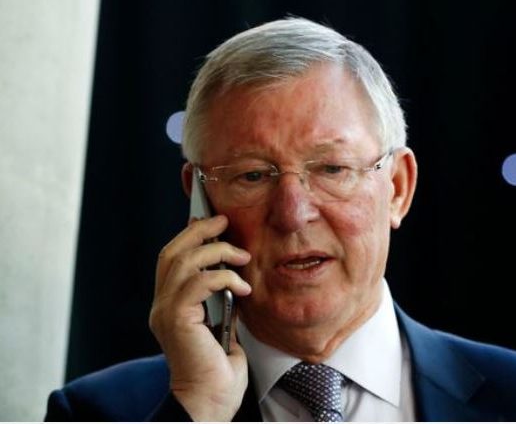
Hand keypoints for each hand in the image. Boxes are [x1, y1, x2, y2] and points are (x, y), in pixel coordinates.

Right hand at [149, 215, 251, 420]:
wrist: (208, 405)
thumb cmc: (217, 373)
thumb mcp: (222, 327)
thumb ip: (220, 302)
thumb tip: (232, 279)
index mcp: (170, 307)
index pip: (171, 261)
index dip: (188, 236)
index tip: (208, 220)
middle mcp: (162, 306)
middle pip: (172, 253)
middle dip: (198, 231)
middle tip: (223, 220)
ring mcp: (165, 311)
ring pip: (183, 262)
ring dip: (216, 251)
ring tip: (241, 253)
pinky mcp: (177, 319)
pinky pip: (199, 283)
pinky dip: (223, 277)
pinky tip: (243, 286)